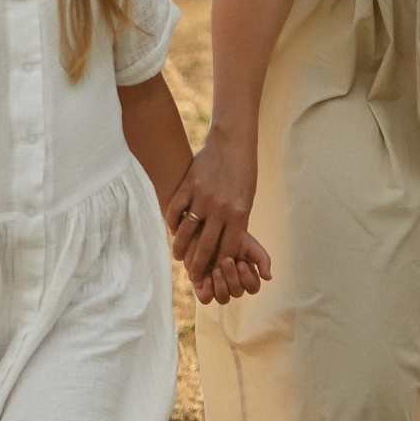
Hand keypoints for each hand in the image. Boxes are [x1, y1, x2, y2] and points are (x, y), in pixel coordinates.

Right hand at [165, 128, 257, 287]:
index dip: (218, 264)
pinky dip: (172, 224)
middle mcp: (220, 208)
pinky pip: (175, 211)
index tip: (213, 275)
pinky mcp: (188, 186)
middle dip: (198, 266)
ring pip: (186, 232)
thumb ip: (237, 223)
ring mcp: (202, 197)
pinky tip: (173, 231)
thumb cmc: (243, 174)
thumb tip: (227, 249)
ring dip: (180, 248)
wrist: (232, 143)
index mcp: (239, 213)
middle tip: (192, 277)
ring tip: (178, 256)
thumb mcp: (246, 200)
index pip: (226, 248)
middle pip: (205, 246)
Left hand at [192, 228, 274, 304]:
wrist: (206, 229)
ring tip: (216, 270)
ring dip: (222, 285)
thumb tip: (268, 278)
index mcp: (246, 274)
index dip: (248, 279)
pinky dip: (208, 291)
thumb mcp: (250, 244)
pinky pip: (206, 299)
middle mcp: (232, 283)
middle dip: (232, 277)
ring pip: (223, 299)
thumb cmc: (230, 235)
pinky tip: (208, 278)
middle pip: (238, 293)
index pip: (253, 287)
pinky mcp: (201, 287)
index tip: (241, 263)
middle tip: (226, 261)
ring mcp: (217, 286)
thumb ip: (262, 259)